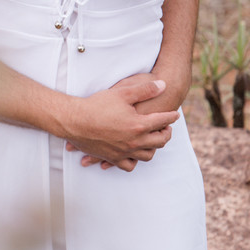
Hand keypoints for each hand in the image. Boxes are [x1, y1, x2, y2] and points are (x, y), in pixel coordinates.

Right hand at [61, 78, 178, 171]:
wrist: (74, 120)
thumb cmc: (97, 105)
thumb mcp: (122, 92)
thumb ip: (145, 89)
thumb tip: (163, 84)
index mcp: (139, 125)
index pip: (162, 121)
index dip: (171, 116)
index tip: (175, 114)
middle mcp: (134, 141)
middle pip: (159, 141)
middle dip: (166, 133)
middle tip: (166, 128)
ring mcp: (124, 151)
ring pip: (147, 155)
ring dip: (154, 148)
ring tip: (153, 140)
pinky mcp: (112, 157)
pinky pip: (129, 165)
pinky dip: (135, 161)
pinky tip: (134, 154)